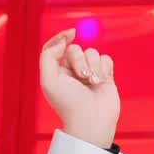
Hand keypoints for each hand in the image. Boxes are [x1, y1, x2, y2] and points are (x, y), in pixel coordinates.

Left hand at [38, 27, 120, 148]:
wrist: (92, 120)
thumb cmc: (68, 103)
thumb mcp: (49, 80)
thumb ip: (48, 56)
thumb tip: (62, 42)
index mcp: (55, 71)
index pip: (55, 47)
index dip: (61, 37)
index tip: (71, 34)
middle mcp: (71, 71)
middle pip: (75, 49)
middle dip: (79, 60)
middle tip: (82, 76)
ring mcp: (89, 73)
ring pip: (92, 52)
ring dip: (93, 66)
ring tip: (93, 82)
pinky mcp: (105, 75)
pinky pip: (105, 58)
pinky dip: (104, 68)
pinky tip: (101, 81)